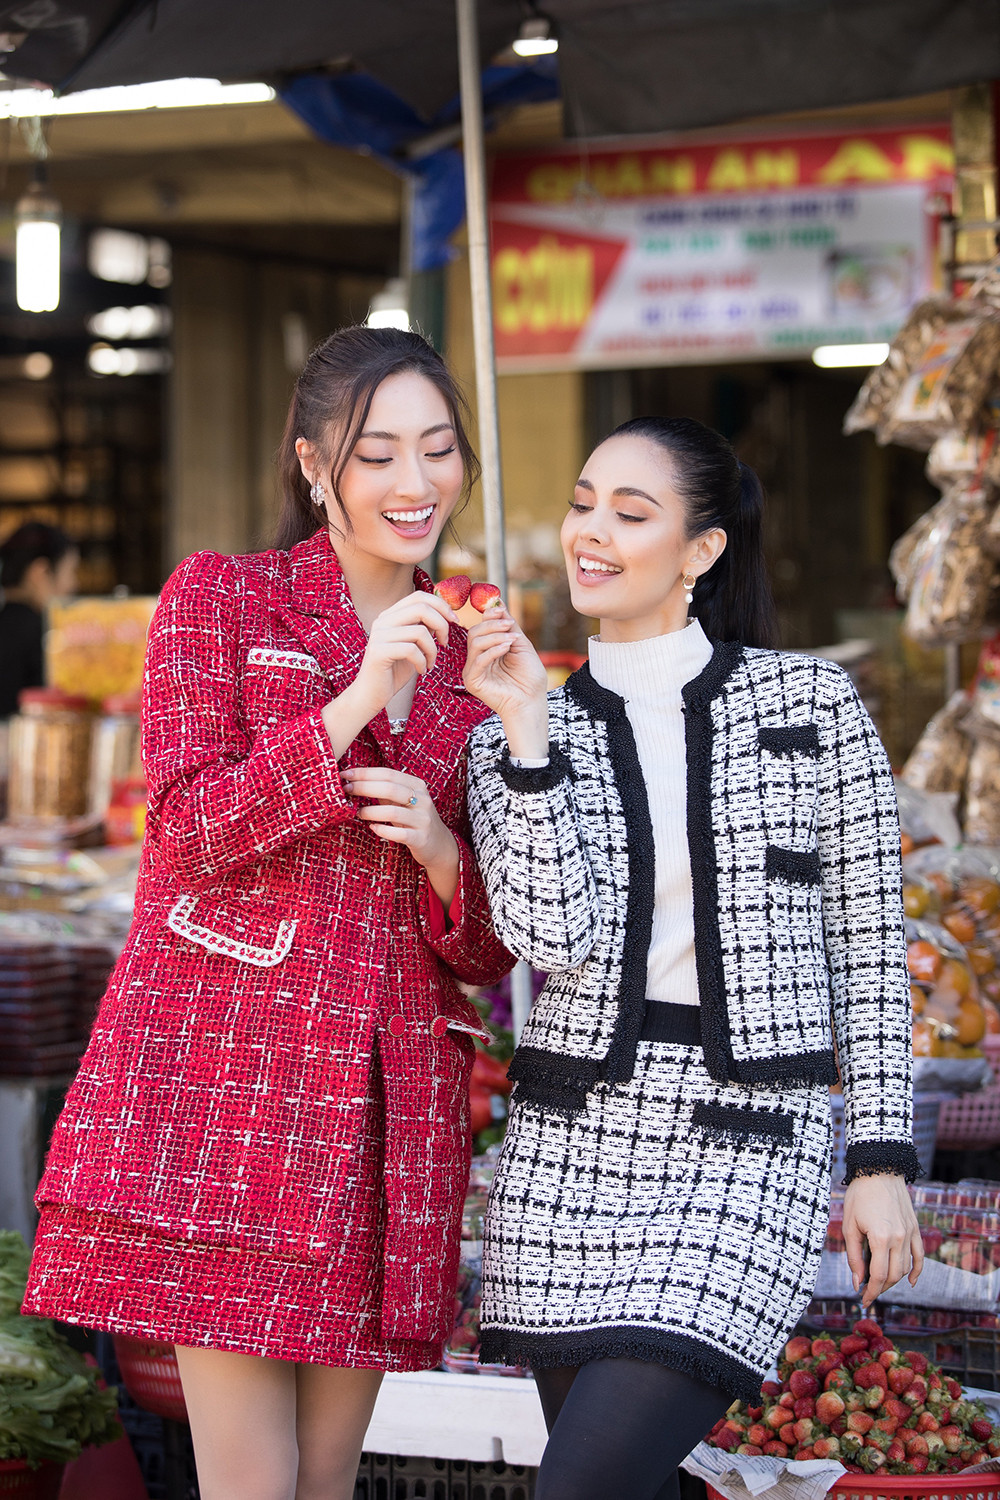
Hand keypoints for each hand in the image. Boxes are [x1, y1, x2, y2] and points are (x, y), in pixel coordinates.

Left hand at [342, 767, 458, 904]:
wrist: (438, 844)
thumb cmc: (413, 818)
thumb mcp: (403, 801)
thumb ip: (385, 790)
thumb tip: (354, 780)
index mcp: (417, 786)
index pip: (388, 774)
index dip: (365, 773)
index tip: (346, 774)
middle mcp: (422, 800)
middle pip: (390, 788)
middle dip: (364, 787)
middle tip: (346, 790)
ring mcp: (423, 820)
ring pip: (393, 811)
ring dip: (370, 811)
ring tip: (357, 813)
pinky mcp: (421, 838)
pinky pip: (399, 833)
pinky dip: (383, 830)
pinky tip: (372, 828)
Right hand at [354, 591, 456, 714]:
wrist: (371, 695)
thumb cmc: (394, 671)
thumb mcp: (414, 646)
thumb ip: (424, 629)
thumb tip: (444, 613)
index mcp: (390, 615)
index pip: (419, 596)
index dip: (441, 605)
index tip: (454, 620)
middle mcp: (382, 621)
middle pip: (421, 608)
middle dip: (442, 624)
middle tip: (445, 642)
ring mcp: (379, 635)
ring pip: (420, 631)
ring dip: (433, 650)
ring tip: (430, 663)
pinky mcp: (378, 651)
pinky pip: (412, 650)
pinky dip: (423, 661)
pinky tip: (421, 671)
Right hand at [463, 607, 549, 755]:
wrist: (532, 701)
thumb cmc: (529, 677)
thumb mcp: (521, 645)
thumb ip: (509, 626)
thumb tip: (499, 602)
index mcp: (487, 652)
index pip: (480, 628)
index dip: (488, 616)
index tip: (501, 609)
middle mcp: (477, 660)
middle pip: (474, 633)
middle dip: (492, 625)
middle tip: (509, 625)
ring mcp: (473, 671)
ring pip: (475, 643)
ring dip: (495, 637)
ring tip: (512, 640)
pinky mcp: (472, 681)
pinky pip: (477, 660)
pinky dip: (493, 650)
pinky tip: (507, 648)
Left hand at [843, 1173, 922, 1307]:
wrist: (879, 1170)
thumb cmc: (859, 1195)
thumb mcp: (849, 1225)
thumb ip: (854, 1256)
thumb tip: (857, 1282)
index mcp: (880, 1238)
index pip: (878, 1276)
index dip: (871, 1292)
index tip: (863, 1301)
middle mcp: (899, 1239)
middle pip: (893, 1276)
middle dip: (881, 1289)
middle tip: (868, 1293)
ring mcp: (910, 1234)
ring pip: (906, 1268)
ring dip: (894, 1281)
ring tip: (880, 1284)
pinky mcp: (915, 1229)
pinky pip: (920, 1256)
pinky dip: (917, 1271)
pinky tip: (911, 1282)